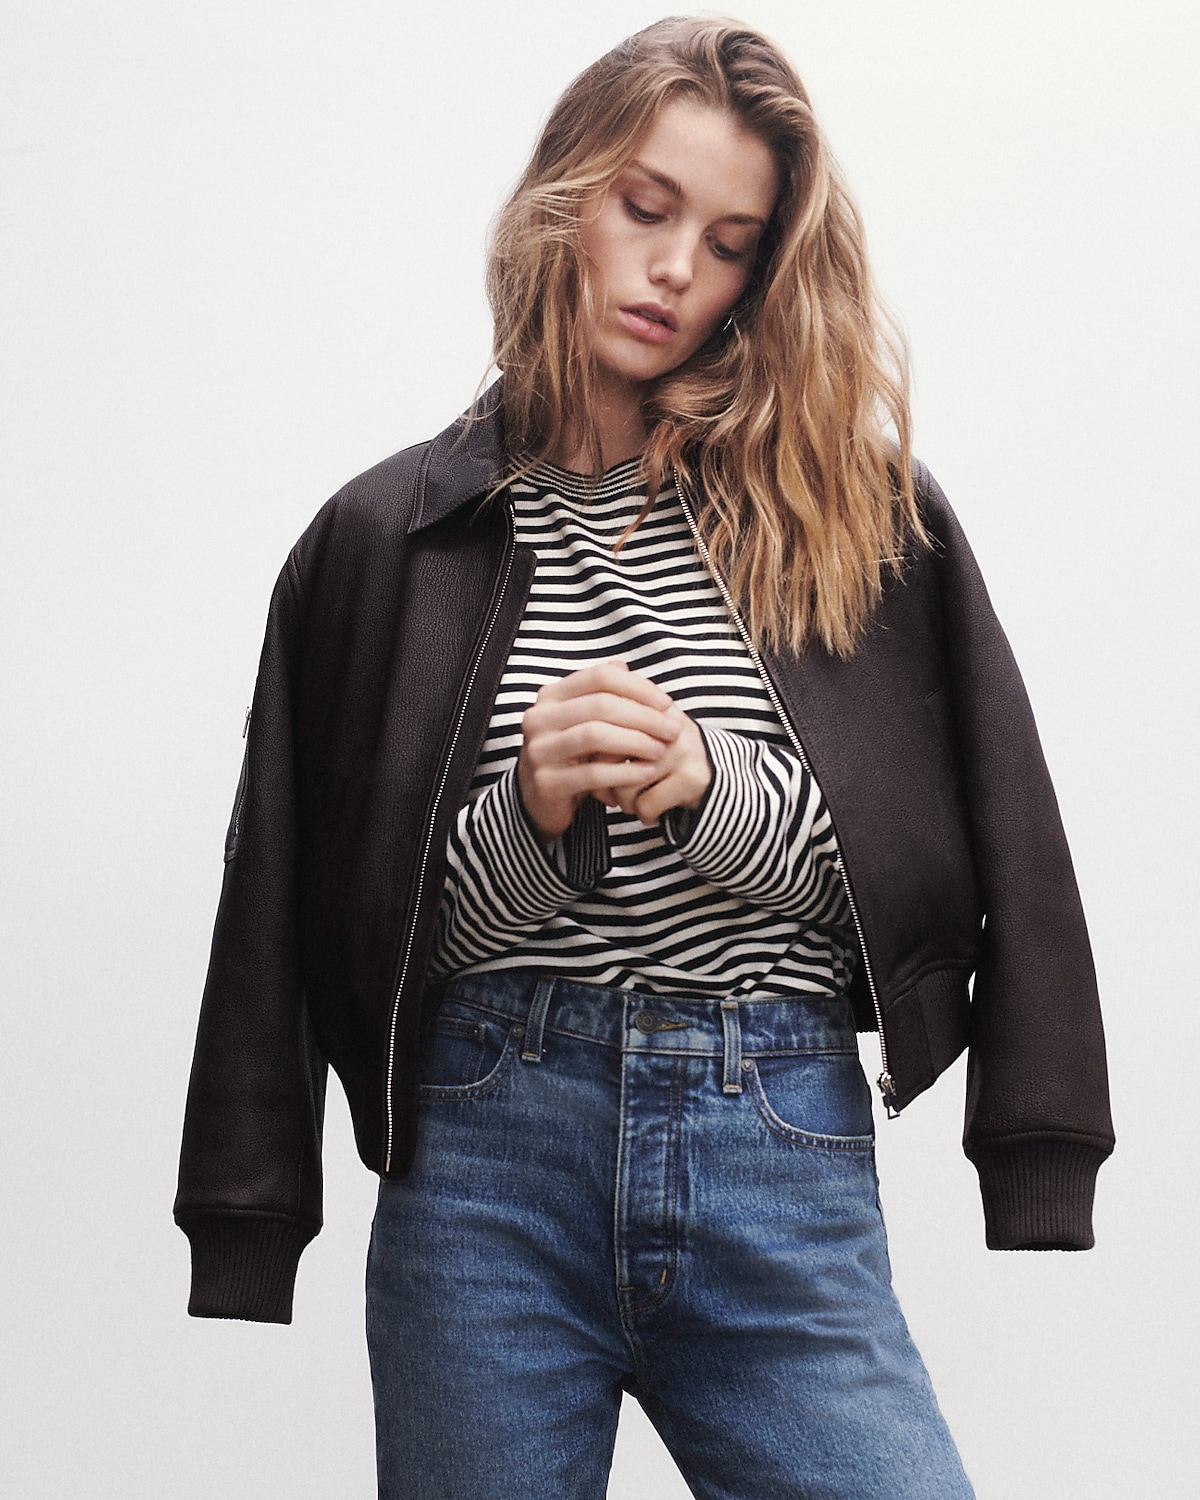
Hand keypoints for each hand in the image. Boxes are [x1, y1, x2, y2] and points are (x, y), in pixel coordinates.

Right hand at [516, 661, 708, 840]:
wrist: (541, 798)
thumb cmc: (571, 754)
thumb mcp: (584, 720)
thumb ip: (602, 693)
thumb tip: (623, 665)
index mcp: (551, 695)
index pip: (600, 676)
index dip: (637, 687)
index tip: (666, 703)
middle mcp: (539, 718)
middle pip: (599, 704)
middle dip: (643, 716)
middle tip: (672, 730)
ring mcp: (539, 750)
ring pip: (595, 735)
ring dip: (636, 742)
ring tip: (661, 750)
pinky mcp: (547, 782)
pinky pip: (592, 774)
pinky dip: (625, 772)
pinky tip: (647, 773)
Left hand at [597, 703, 711, 826]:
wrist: (717, 781)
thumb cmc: (666, 761)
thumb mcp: (640, 736)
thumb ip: (608, 728)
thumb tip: (571, 738)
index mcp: (652, 707)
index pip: (602, 724)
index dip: (590, 754)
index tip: (590, 767)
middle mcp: (669, 723)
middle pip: (608, 753)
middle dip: (601, 779)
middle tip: (606, 792)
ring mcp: (682, 749)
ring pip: (626, 782)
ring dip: (623, 801)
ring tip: (632, 802)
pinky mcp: (692, 778)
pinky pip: (646, 804)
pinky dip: (644, 815)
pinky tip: (651, 812)